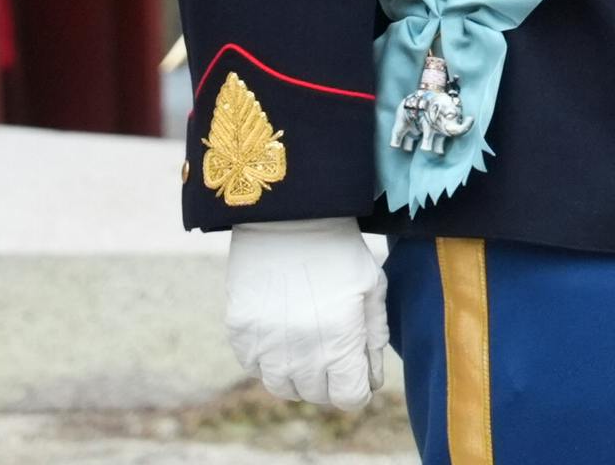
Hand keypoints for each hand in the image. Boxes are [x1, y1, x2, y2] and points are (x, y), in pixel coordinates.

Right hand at [224, 217, 387, 409]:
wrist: (288, 215)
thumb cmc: (338, 249)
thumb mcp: (371, 287)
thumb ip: (374, 338)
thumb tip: (371, 381)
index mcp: (339, 341)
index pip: (350, 399)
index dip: (358, 388)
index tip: (357, 372)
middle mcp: (301, 352)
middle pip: (317, 395)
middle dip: (330, 380)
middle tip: (332, 350)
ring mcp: (266, 345)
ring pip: (283, 387)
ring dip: (298, 375)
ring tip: (306, 344)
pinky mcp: (240, 333)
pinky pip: (254, 366)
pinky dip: (269, 359)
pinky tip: (280, 332)